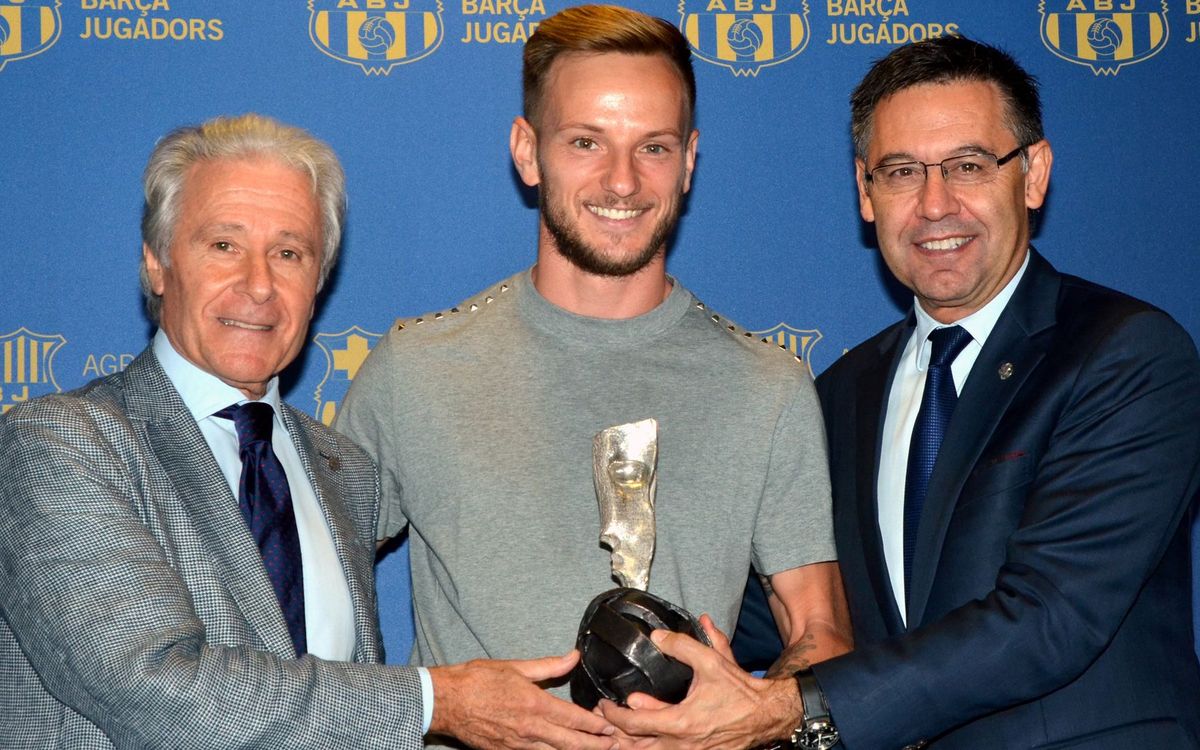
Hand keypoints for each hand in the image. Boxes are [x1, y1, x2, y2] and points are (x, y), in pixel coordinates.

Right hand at [429, 650, 617, 749]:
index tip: (610, 727)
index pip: (574, 719)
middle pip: (570, 743)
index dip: (595, 726)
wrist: (446, 701)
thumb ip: (549, 665)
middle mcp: (530, 730)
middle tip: (613, 746)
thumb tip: (573, 656)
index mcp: (535, 705)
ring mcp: (518, 745)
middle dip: (594, 746)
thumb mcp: (515, 667)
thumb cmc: (477, 680)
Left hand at [600, 616, 799, 749]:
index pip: (634, 724)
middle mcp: (682, 745)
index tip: (604, 704)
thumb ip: (682, 645)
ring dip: (632, 743)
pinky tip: (644, 739)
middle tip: (604, 719)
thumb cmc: (740, 691)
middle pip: (637, 747)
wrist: (767, 714)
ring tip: (618, 730)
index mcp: (681, 723)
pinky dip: (651, 747)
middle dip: (617, 734)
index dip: (614, 715)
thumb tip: (657, 636)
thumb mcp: (711, 661)